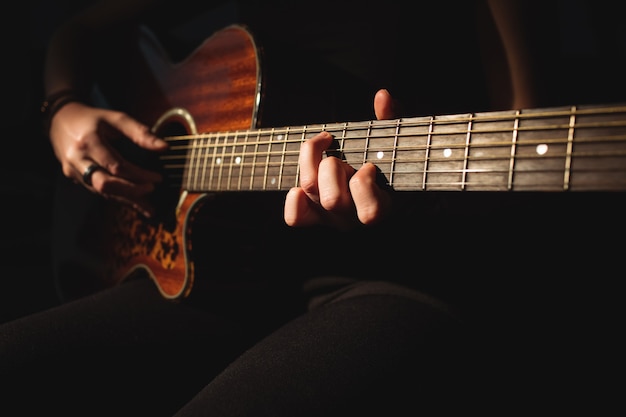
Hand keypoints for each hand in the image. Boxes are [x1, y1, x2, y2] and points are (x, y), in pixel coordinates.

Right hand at [48, 101, 167, 217]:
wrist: (60, 120)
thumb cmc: (93, 119)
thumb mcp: (116, 119)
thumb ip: (141, 133)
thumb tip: (165, 148)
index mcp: (89, 142)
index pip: (117, 166)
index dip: (139, 175)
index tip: (158, 178)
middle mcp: (78, 159)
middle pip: (105, 184)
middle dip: (131, 191)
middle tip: (151, 191)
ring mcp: (73, 171)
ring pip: (101, 192)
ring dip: (127, 200)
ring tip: (148, 207)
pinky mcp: (74, 177)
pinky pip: (98, 191)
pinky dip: (117, 197)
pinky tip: (133, 202)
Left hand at [284, 89, 396, 228]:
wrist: (370, 187)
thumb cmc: (385, 161)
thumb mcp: (392, 140)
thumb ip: (391, 119)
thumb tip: (383, 97)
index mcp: (380, 206)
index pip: (370, 212)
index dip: (364, 184)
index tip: (369, 166)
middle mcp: (353, 217)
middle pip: (332, 199)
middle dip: (334, 167)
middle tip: (343, 159)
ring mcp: (331, 218)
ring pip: (310, 191)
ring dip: (313, 164)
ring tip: (325, 155)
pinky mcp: (312, 217)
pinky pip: (295, 217)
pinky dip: (294, 199)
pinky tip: (302, 183)